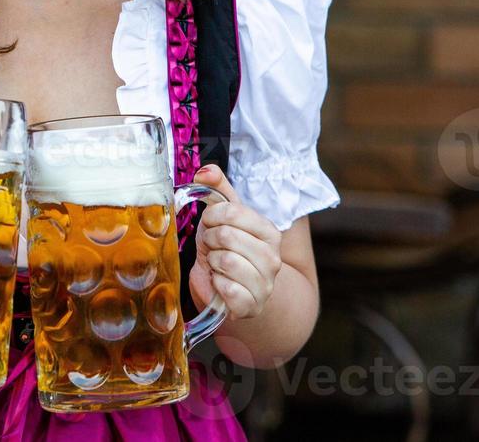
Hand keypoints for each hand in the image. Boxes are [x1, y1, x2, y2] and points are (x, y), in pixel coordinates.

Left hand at [187, 164, 281, 320]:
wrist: (233, 291)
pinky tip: (219, 282)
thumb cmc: (227, 250)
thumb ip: (216, 189)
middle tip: (213, 246)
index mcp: (269, 232)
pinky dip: (216, 284)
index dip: (212, 216)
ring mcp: (265, 285)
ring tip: (217, 263)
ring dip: (213, 261)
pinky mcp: (251, 307)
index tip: (210, 222)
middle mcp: (273, 258)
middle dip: (210, 239)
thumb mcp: (222, 218)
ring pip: (227, 261)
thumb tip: (204, 170)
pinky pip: (227, 289)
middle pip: (227, 236)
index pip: (233, 212)